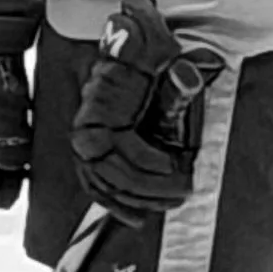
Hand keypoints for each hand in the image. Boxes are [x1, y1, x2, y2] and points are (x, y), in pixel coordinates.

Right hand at [70, 0, 222, 226]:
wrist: (124, 53)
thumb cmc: (144, 61)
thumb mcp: (163, 66)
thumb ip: (175, 77)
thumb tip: (188, 75)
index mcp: (99, 111)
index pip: (121, 148)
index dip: (149, 163)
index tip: (176, 164)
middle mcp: (85, 133)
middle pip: (112, 175)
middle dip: (151, 189)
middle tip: (185, 189)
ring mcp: (84, 149)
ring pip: (106, 188)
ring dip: (141, 201)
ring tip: (173, 200)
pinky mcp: (87, 159)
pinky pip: (97, 192)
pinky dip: (118, 208)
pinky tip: (140, 218)